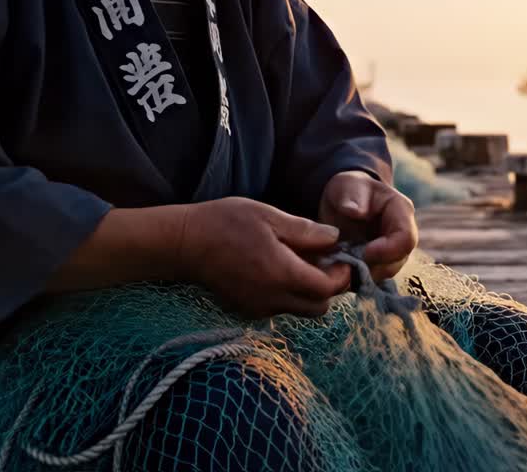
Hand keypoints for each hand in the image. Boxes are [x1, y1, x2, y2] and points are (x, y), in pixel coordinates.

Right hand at [178, 197, 351, 317]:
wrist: (184, 243)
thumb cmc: (226, 223)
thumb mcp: (269, 216)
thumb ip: (306, 231)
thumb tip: (335, 239)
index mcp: (282, 274)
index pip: (328, 288)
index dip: (341, 275)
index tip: (341, 257)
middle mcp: (272, 299)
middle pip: (319, 307)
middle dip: (329, 287)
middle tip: (324, 261)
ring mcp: (258, 308)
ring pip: (300, 310)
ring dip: (309, 292)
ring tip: (299, 262)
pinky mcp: (247, 310)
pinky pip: (280, 308)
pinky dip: (288, 294)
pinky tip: (278, 270)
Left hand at [319, 171, 417, 280]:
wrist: (342, 201)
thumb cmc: (348, 189)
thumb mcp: (347, 185)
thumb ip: (352, 195)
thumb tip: (355, 211)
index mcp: (401, 211)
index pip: (406, 239)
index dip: (387, 251)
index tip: (363, 252)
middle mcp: (402, 235)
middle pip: (397, 262)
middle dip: (371, 266)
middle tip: (345, 262)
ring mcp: (393, 252)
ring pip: (384, 274)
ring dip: (362, 275)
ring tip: (340, 264)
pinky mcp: (380, 264)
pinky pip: (372, 279)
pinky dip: (355, 278)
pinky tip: (339, 270)